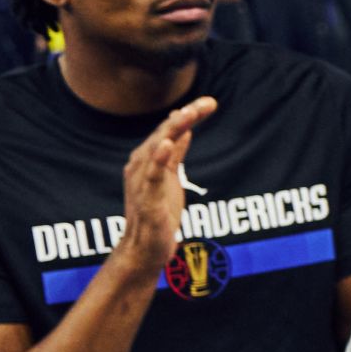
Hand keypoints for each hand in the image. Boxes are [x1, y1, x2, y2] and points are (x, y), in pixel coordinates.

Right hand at [115, 99, 216, 273]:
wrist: (145, 249)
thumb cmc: (157, 213)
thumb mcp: (171, 178)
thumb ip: (175, 155)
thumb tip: (184, 129)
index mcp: (147, 159)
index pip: (169, 131)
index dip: (188, 115)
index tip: (210, 102)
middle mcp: (141, 166)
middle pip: (164, 134)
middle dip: (185, 117)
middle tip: (207, 103)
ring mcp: (142, 182)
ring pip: (157, 149)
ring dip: (173, 130)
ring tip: (188, 113)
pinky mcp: (147, 200)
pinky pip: (152, 176)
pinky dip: (159, 158)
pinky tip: (168, 143)